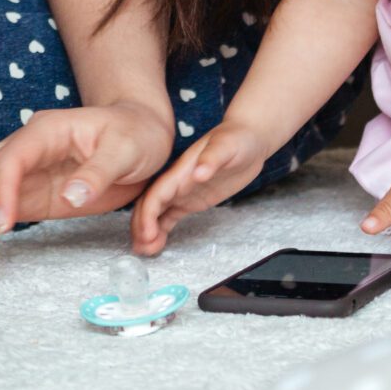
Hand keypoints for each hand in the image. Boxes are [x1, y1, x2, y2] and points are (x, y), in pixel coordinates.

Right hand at [0, 100, 174, 261]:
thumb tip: (70, 196)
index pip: (10, 158)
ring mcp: (24, 173)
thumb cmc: (134, 133)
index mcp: (47, 131)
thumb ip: (98, 172)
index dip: (1, 190)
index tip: (3, 224)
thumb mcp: (127, 148)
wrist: (141, 132)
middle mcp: (26, 149)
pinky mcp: (28, 195)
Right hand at [128, 120, 274, 255]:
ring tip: (145, 251)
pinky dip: (160, 229)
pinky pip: (170, 216)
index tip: (147, 234)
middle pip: (150, 205)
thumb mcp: (227, 146)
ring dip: (147, 230)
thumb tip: (198, 173)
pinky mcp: (192, 199)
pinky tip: (157, 243)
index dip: (147, 215)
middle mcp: (177, 181)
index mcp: (181, 170)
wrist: (249, 138)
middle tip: (142, 248)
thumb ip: (212, 159)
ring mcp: (183, 191)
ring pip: (156, 213)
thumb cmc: (238, 138)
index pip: (156, 194)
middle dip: (141, 226)